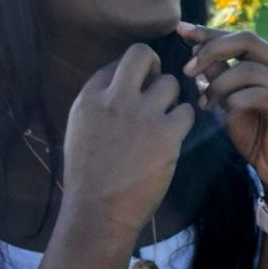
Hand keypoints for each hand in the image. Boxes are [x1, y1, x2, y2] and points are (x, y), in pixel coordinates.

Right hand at [61, 43, 195, 233]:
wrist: (97, 213)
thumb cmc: (88, 177)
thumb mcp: (79, 130)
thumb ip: (98, 104)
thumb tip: (121, 84)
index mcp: (89, 98)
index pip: (116, 64)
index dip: (130, 76)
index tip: (134, 93)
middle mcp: (115, 99)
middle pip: (141, 54)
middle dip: (154, 65)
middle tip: (157, 86)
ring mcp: (142, 115)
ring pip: (171, 83)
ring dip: (171, 99)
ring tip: (163, 120)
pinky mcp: (166, 134)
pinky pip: (187, 111)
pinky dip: (184, 121)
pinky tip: (173, 135)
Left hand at [176, 20, 267, 199]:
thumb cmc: (256, 134)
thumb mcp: (229, 102)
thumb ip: (218, 77)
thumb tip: (196, 51)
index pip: (238, 36)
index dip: (209, 31)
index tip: (181, 31)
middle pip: (247, 40)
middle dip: (212, 50)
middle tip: (188, 70)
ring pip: (249, 69)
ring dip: (219, 84)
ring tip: (205, 103)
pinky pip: (259, 95)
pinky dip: (237, 101)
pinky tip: (226, 113)